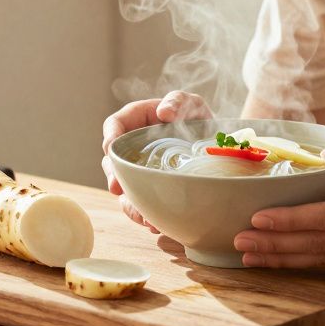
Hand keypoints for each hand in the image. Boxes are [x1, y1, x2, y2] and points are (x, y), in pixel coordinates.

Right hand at [101, 91, 212, 231]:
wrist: (216, 147)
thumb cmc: (197, 119)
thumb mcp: (191, 104)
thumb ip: (178, 101)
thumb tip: (163, 112)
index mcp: (136, 121)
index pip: (114, 126)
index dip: (109, 137)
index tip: (109, 149)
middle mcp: (132, 148)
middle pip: (112, 162)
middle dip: (113, 176)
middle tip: (118, 188)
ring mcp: (139, 171)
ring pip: (124, 189)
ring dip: (129, 204)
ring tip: (141, 215)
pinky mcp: (149, 189)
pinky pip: (141, 204)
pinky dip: (145, 215)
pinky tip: (155, 224)